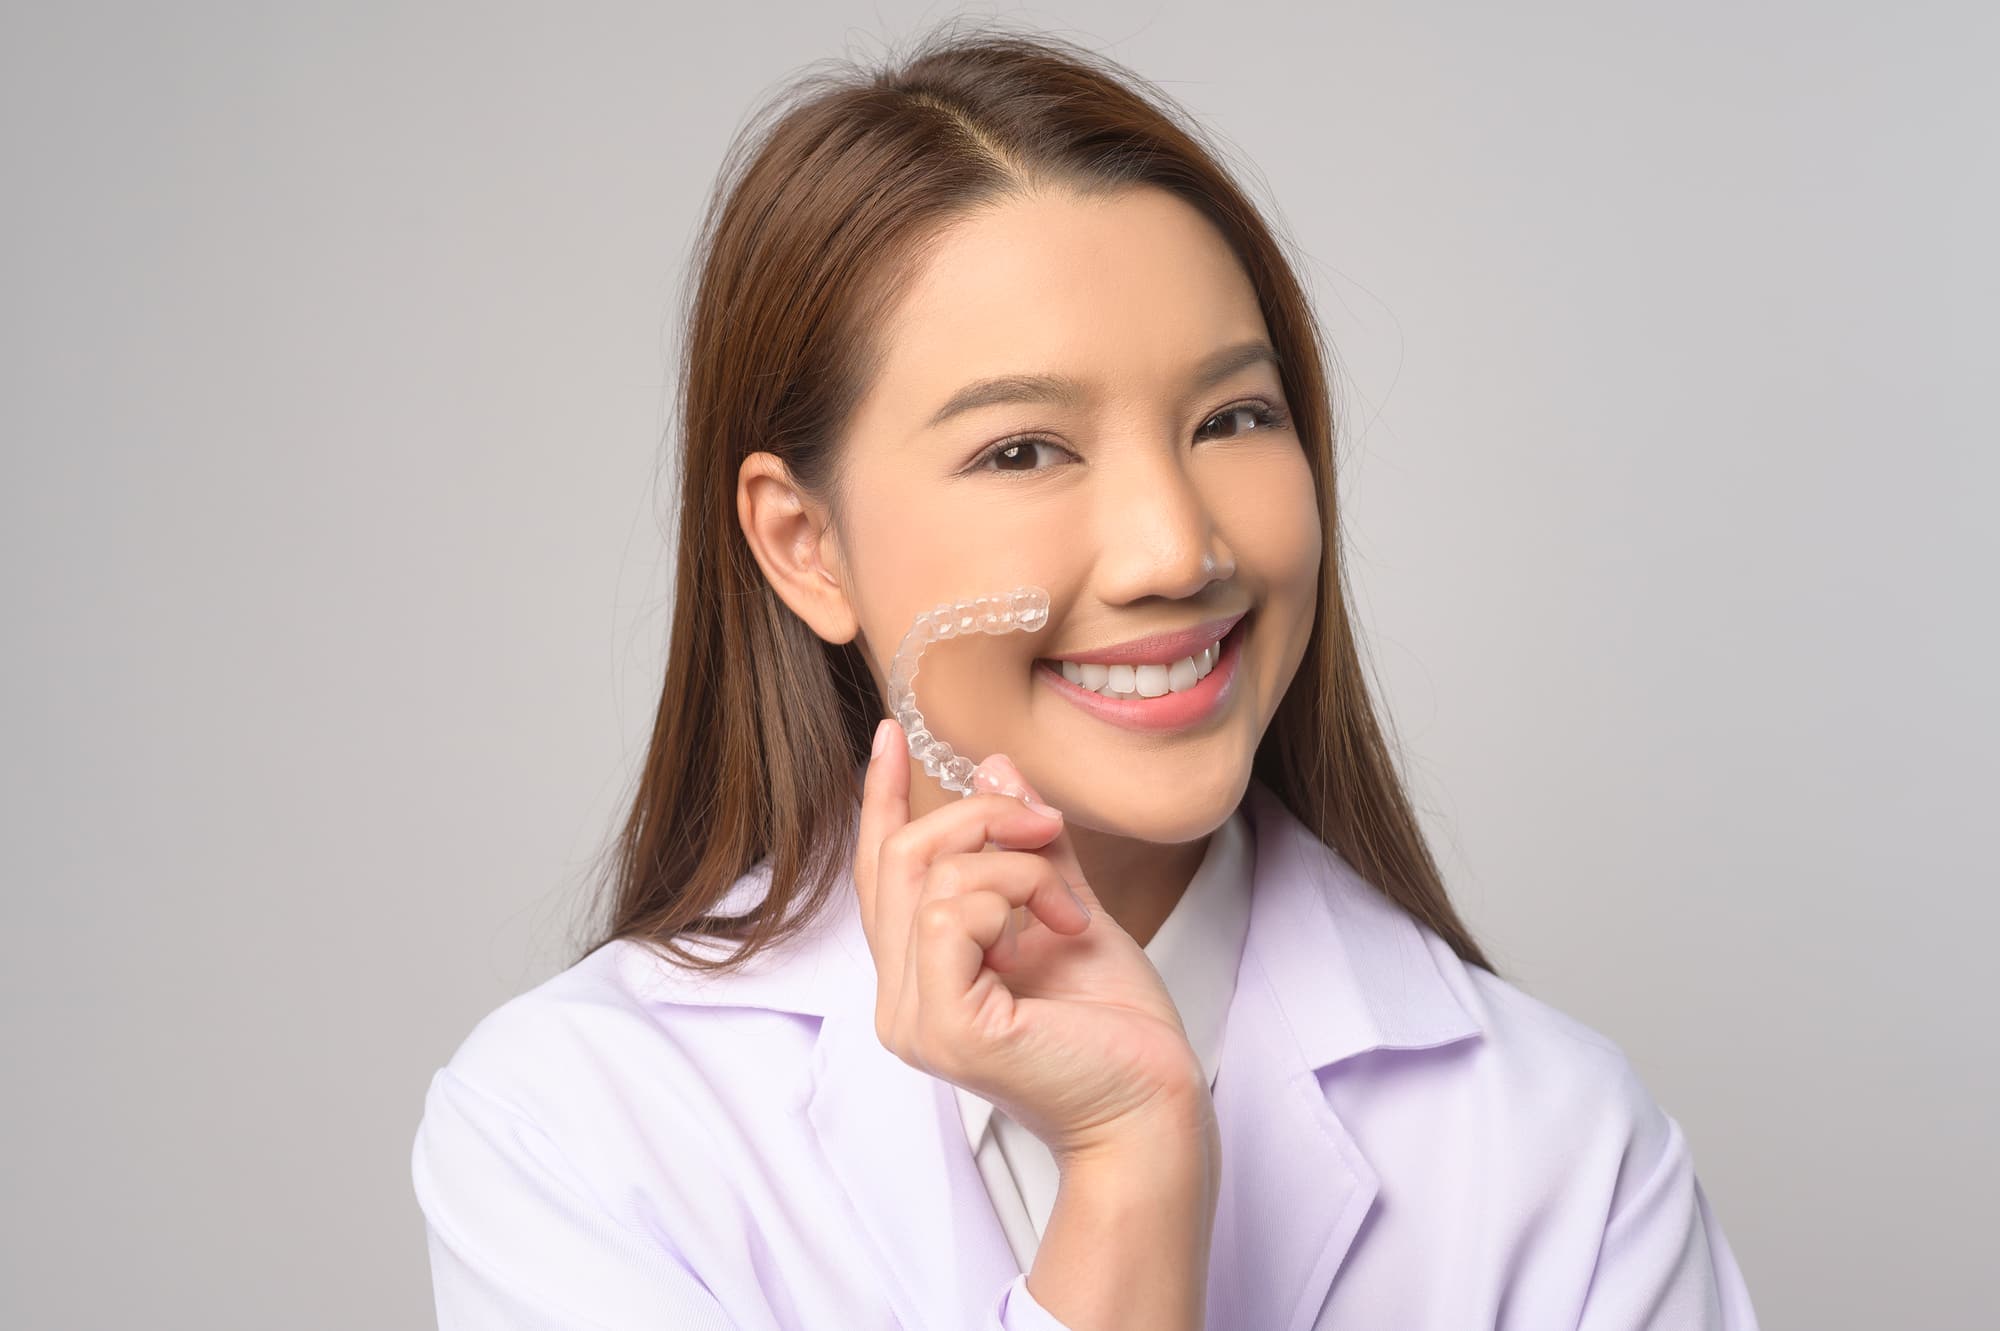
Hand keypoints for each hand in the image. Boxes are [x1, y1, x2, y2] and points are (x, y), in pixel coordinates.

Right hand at [853, 719, 1213, 1166]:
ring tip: (1070, 907)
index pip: (879, 873)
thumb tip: (992, 767)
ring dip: (1016, 866)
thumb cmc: (1117, 1027)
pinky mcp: (944, 1027)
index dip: (879, 799)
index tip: (891, 732)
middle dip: (981, 818)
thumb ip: (1026, 846)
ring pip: (931, 877)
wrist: (1156, 1102)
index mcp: (922, 974)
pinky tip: (1058, 927)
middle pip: (900, 857)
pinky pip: (950, 914)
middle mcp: (901, 999)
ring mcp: (914, 1018)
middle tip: (1050, 828)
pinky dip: (1012, 894)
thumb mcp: (1067, 907)